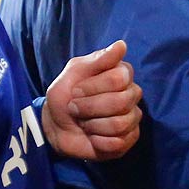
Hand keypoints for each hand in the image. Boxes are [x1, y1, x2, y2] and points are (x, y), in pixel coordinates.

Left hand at [43, 41, 141, 160]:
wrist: (55, 124)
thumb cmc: (65, 95)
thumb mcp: (74, 72)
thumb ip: (98, 60)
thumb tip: (122, 45)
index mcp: (122, 73)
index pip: (118, 79)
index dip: (93, 87)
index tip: (76, 91)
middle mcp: (132, 94)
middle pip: (121, 102)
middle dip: (89, 107)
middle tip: (75, 108)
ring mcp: (132, 117)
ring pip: (119, 124)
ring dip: (92, 125)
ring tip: (83, 122)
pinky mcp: (129, 139)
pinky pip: (118, 143)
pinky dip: (97, 141)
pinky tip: (92, 136)